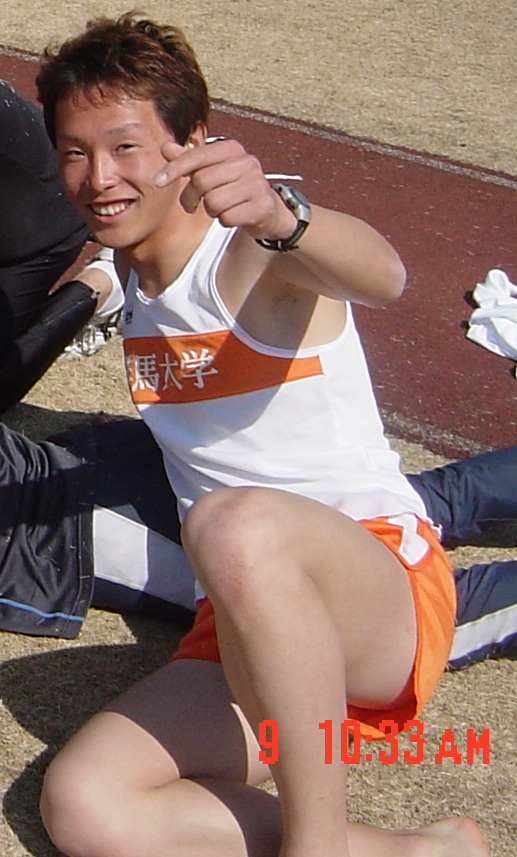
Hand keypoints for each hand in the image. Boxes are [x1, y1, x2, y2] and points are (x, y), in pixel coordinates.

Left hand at [153, 138, 296, 239]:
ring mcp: (256, 184)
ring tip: (218, 209)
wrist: (269, 209)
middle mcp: (246, 162)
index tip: (157, 181)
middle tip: (191, 205)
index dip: (174, 169)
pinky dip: (224, 221)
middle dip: (190, 197)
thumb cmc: (235, 188)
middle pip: (202, 181)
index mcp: (232, 148)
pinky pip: (228, 217)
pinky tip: (232, 216)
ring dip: (210, 210)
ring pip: (213, 202)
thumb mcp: (212, 170)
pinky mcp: (262, 206)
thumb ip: (189, 160)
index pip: (196, 156)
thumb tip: (165, 147)